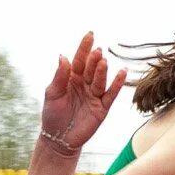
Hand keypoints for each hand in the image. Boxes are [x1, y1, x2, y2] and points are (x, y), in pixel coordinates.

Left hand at [38, 32, 127, 154]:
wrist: (58, 138)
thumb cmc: (53, 115)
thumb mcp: (52, 93)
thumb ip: (59, 76)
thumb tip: (63, 57)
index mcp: (71, 78)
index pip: (79, 60)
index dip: (84, 48)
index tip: (90, 35)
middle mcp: (84, 84)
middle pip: (91, 69)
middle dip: (94, 60)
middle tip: (97, 51)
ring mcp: (94, 95)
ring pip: (100, 80)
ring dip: (102, 71)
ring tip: (103, 62)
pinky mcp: (102, 108)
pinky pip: (111, 94)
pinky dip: (117, 84)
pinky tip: (122, 73)